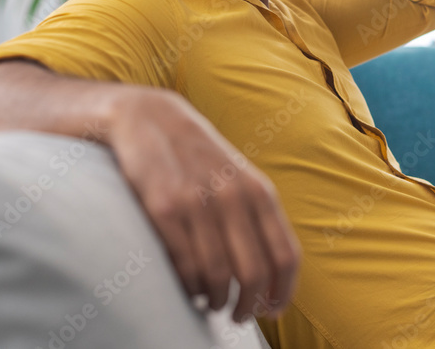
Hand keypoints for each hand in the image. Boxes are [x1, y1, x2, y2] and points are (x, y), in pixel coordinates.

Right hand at [105, 86, 301, 321]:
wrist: (149, 119)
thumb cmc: (198, 156)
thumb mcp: (239, 177)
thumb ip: (258, 216)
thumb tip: (274, 273)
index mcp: (259, 191)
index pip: (285, 255)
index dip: (283, 292)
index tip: (273, 311)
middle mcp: (233, 197)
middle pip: (254, 273)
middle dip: (248, 306)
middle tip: (239, 316)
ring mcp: (198, 202)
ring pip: (218, 275)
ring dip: (217, 301)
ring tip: (212, 304)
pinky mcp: (163, 208)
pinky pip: (184, 265)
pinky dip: (189, 287)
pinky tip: (189, 289)